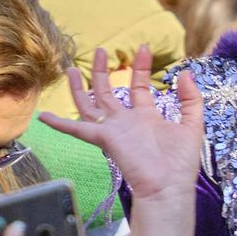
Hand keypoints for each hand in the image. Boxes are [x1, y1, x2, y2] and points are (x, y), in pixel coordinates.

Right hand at [40, 46, 203, 235]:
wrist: (169, 187)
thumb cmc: (181, 163)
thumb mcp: (192, 124)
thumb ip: (190, 99)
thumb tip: (185, 73)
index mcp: (145, 118)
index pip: (139, 87)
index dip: (140, 68)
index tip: (143, 48)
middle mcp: (126, 122)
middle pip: (107, 92)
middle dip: (102, 71)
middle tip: (101, 50)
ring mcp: (113, 130)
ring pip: (90, 105)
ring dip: (80, 88)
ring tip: (72, 69)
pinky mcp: (105, 138)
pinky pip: (78, 130)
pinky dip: (60, 124)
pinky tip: (44, 116)